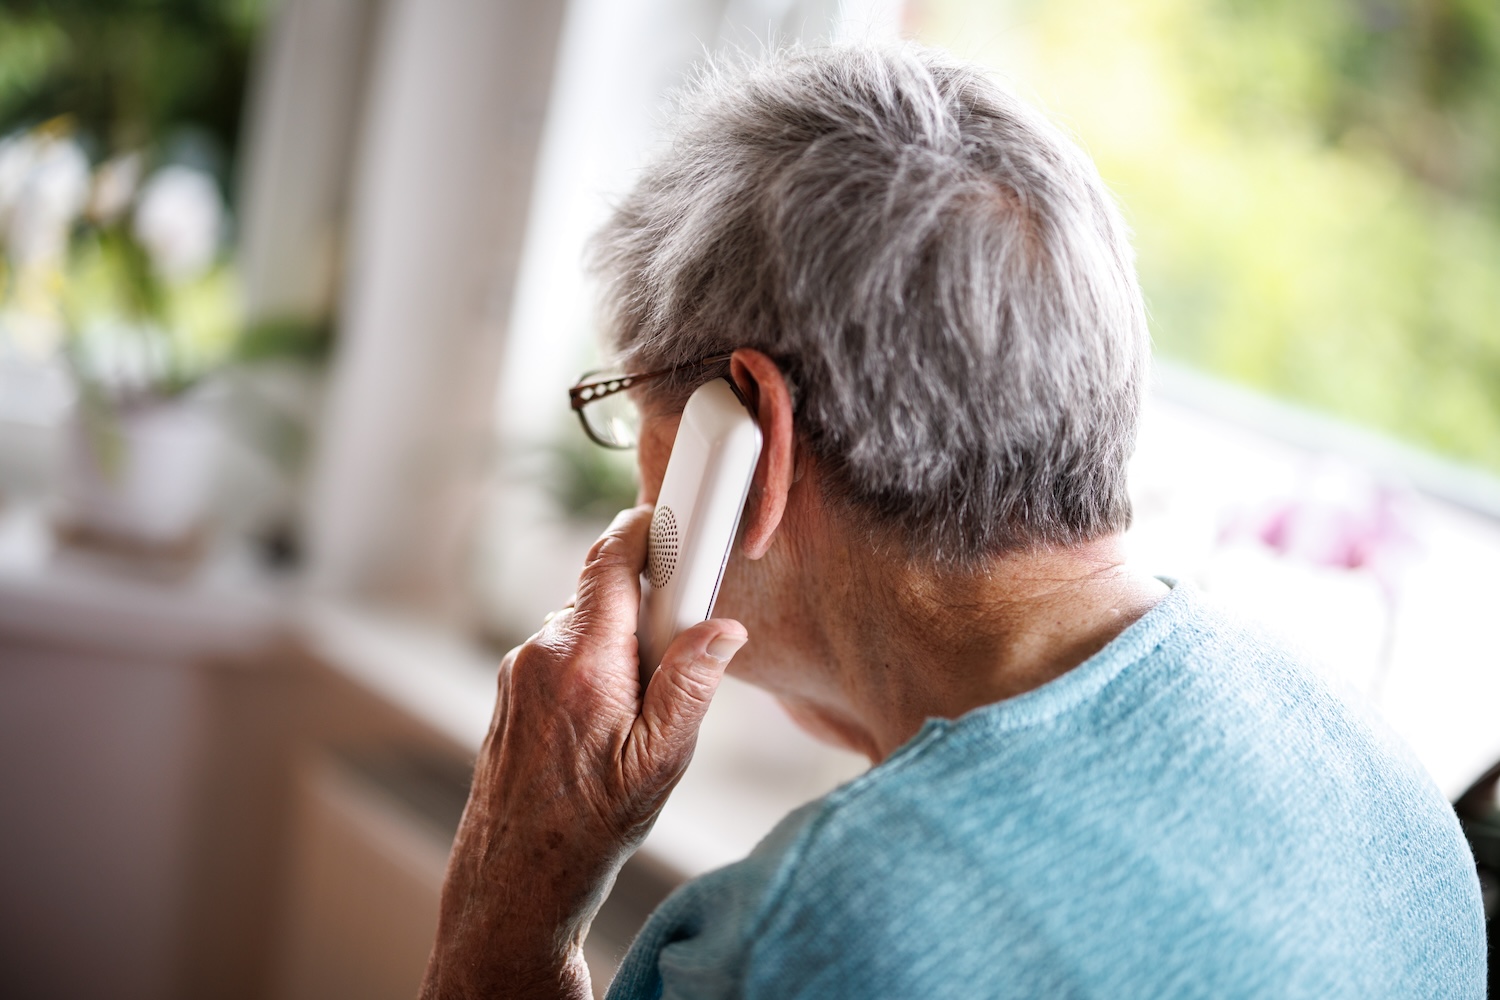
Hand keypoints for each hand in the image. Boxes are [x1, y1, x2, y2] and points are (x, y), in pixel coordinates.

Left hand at [420, 505, 747, 999]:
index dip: (646, 529)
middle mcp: (540, 653)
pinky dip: (595, 670)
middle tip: (678, 662)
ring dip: (622, 649)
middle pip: (607, 595)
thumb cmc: (590, 828)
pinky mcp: (512, 692)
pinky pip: (565, 656)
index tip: (680, 521)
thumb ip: (691, 686)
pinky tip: (606, 730)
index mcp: (581, 661)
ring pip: (587, 628)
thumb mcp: (660, 763)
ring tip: (637, 719)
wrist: (515, 884)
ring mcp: (518, 673)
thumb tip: (723, 630)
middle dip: (649, 612)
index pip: (611, 559)